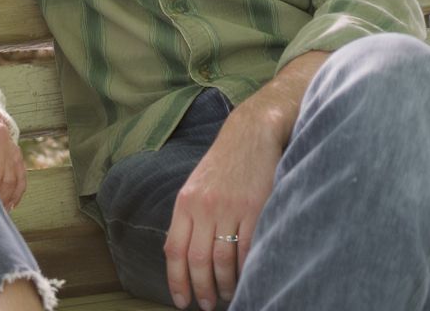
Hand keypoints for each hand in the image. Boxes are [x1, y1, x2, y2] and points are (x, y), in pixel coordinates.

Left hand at [163, 108, 279, 309]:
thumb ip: (188, 217)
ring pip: (223, 259)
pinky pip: (248, 249)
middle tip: (206, 305)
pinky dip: (246, 270)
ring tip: (227, 295)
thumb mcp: (195, 187)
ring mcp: (230, 208)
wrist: (250, 135)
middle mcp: (204, 206)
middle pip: (198, 260)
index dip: (176, 280)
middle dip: (201, 288)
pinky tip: (246, 279)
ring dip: (225, 284)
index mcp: (185, 202)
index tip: (181, 300)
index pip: (174, 250)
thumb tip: (179, 254)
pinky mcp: (255, 208)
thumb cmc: (223, 164)